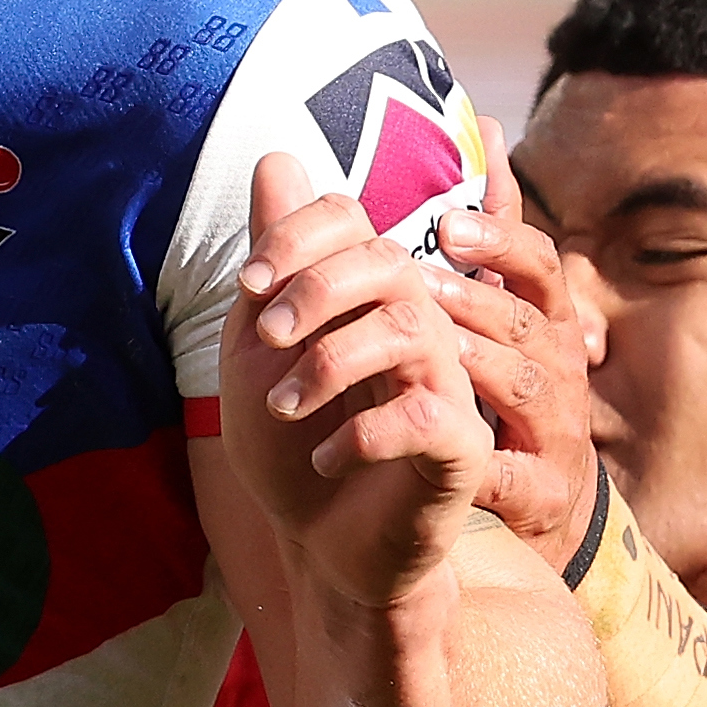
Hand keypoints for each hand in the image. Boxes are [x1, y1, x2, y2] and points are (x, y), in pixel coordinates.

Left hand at [220, 150, 495, 610]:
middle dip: (316, 290)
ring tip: (284, 406)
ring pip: (413, 330)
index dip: (298, 234)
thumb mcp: (261, 351)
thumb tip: (276, 157)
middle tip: (264, 336)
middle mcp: (420, 329)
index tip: (246, 284)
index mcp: (374, 297)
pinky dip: (365, 432)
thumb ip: (274, 263)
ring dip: (333, 361)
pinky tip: (326, 458)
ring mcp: (446, 387)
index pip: (355, 222)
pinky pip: (428, 416)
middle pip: (390, 264)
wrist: (318, 550)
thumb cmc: (293, 447)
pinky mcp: (460, 452)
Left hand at [433, 165, 602, 574]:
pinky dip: (468, 463)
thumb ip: (491, 228)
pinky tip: (424, 448)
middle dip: (471, 304)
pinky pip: (509, 471)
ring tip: (417, 362)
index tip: (447, 226)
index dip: (501, 242)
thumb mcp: (502, 306)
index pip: (539, 263)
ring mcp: (557, 428)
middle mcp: (561, 365)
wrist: (532, 503)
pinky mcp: (541, 490)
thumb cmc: (501, 388)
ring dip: (470, 370)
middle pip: (528, 322)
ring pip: (523, 387)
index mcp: (546, 317)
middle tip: (413, 290)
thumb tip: (488, 126)